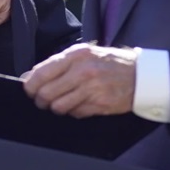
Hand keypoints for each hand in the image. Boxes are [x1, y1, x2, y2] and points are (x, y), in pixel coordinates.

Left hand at [22, 43, 137, 117]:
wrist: (141, 74)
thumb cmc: (108, 63)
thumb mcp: (84, 55)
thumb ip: (57, 64)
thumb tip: (28, 77)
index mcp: (76, 55)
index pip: (42, 73)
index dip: (30, 85)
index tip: (29, 90)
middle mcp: (83, 71)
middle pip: (47, 93)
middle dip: (41, 100)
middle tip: (44, 101)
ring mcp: (92, 88)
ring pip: (58, 106)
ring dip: (57, 108)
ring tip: (63, 103)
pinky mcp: (100, 104)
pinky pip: (75, 114)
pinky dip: (74, 112)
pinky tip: (81, 104)